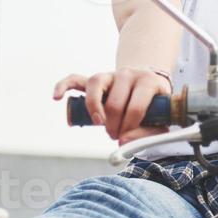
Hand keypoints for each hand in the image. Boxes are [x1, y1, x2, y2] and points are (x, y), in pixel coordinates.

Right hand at [53, 67, 172, 144]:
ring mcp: (110, 75)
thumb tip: (123, 143)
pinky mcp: (96, 79)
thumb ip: (147, 134)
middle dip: (114, 124)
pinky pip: (76, 79)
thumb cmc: (154, 107)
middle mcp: (129, 74)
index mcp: (149, 83)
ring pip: (95, 84)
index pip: (136, 106)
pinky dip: (64, 86)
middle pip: (115, 100)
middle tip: (115, 135)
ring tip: (98, 123)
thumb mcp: (160, 120)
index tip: (126, 137)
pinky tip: (57, 97)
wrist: (148, 85)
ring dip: (94, 107)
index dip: (130, 127)